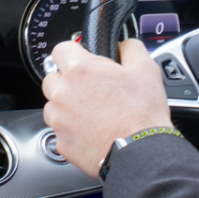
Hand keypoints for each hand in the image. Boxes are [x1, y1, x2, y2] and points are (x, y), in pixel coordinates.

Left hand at [41, 38, 172, 178]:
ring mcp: (59, 120)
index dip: (73, 52)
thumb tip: (124, 45)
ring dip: (66, 106)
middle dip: (68, 81)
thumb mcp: (146, 68)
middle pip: (52, 78)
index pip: (60, 49)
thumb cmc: (142, 113)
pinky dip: (72, 130)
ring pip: (53, 106)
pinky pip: (59, 131)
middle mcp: (63, 93)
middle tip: (90, 89)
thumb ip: (130, 48)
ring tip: (91, 112)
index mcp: (80, 70)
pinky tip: (92, 131)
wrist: (141, 152)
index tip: (82, 60)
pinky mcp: (62, 143)